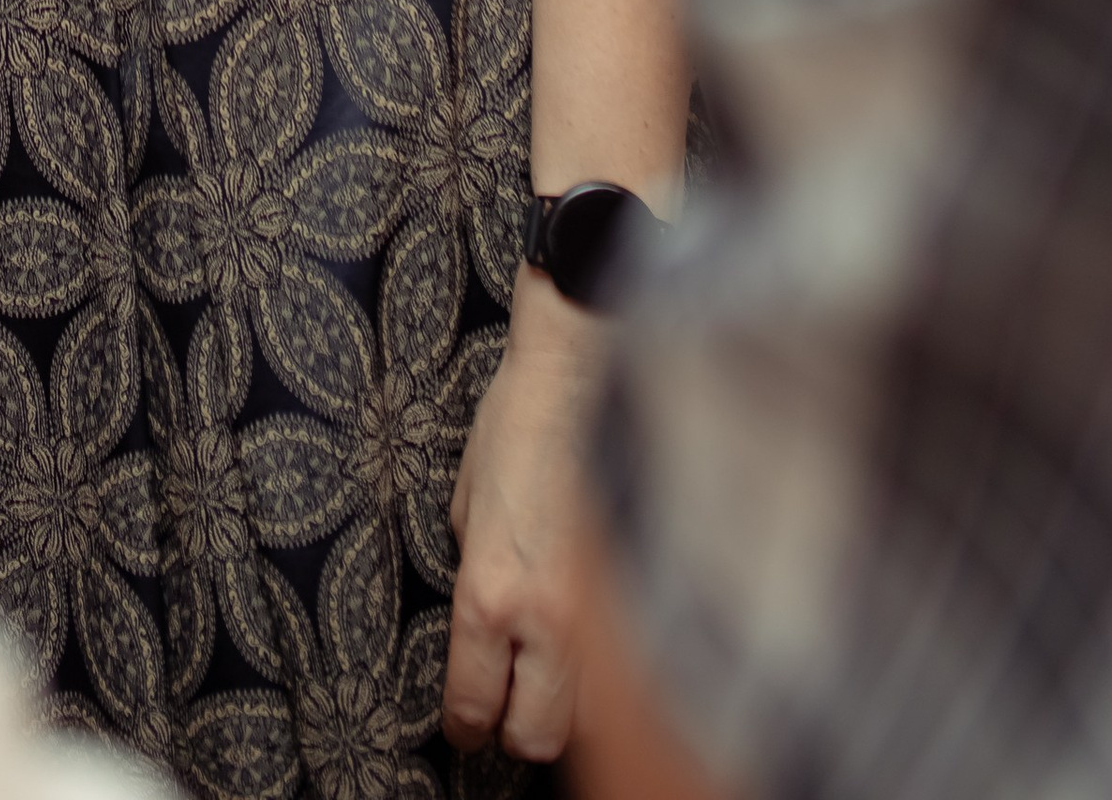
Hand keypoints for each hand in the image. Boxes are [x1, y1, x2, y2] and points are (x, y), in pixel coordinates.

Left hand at [442, 274, 602, 762]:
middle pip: (536, 738)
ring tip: (559, 676)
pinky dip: (615, 676)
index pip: (474, 703)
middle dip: (520, 728)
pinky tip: (603, 651)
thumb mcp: (466, 507)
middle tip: (512, 704)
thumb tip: (489, 628)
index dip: (467, 723)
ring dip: (571, 707)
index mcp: (488, 594)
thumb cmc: (517, 425)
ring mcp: (603, 616)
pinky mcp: (644, 596)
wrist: (582, 374)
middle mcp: (544, 620)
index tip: (468, 722)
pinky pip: (631, 672)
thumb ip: (477, 576)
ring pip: (592, 721)